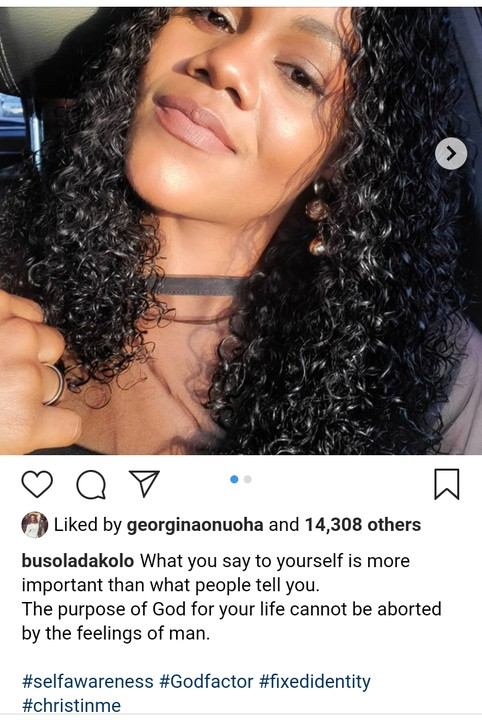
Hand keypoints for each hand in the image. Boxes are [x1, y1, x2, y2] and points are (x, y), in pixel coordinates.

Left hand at [0, 290, 81, 453]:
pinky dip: (19, 318)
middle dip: (31, 386)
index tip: (33, 423)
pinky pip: (31, 311)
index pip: (69, 426)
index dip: (49, 425)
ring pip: (50, 342)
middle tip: (0, 389)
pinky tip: (2, 331)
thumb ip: (26, 442)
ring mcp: (12, 338)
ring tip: (0, 358)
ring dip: (30, 350)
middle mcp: (24, 380)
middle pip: (55, 382)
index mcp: (23, 425)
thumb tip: (57, 435)